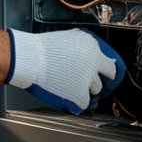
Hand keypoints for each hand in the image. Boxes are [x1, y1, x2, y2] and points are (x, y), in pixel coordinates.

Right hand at [6, 28, 125, 113]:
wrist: (30, 58)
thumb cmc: (43, 47)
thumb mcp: (71, 38)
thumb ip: (86, 48)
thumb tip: (96, 56)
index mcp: (93, 48)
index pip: (111, 66)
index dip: (107, 72)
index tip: (105, 76)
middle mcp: (94, 64)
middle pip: (103, 82)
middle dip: (93, 82)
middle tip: (81, 81)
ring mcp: (87, 80)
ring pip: (94, 92)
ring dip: (85, 91)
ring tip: (70, 85)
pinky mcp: (79, 94)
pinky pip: (84, 103)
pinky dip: (77, 101)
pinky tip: (67, 94)